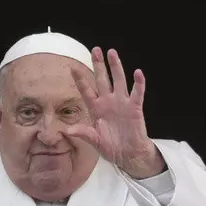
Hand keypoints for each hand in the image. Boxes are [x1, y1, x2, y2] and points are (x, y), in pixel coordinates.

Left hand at [68, 47, 165, 178]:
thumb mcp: (94, 141)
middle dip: (99, 65)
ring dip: (116, 67)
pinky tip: (137, 73)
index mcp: (96, 109)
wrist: (128, 155)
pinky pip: (137, 93)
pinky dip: (138, 83)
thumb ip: (83, 133)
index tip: (72, 68)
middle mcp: (108, 102)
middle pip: (102, 80)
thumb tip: (67, 130)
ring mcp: (122, 103)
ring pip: (118, 81)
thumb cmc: (111, 147)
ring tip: (112, 53)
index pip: (86, 91)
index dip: (80, 80)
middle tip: (95, 50)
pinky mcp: (134, 108)